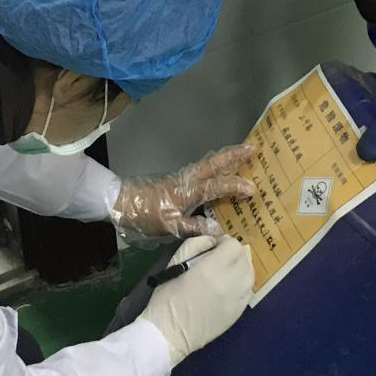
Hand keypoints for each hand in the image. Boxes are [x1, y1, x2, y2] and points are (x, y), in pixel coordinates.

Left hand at [110, 145, 254, 244]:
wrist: (122, 203)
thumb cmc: (147, 214)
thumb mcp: (170, 225)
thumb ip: (193, 226)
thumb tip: (218, 228)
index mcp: (189, 189)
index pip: (217, 186)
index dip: (235, 186)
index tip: (253, 189)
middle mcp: (189, 179)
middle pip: (215, 163)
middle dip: (234, 156)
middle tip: (253, 147)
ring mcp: (183, 178)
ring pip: (209, 164)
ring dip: (226, 158)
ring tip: (242, 154)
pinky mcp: (178, 181)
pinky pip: (202, 170)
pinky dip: (215, 166)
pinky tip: (219, 171)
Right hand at [140, 236, 254, 365]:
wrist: (168, 335)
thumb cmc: (166, 299)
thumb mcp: (174, 263)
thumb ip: (195, 245)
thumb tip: (213, 242)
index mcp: (210, 270)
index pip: (233, 246)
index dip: (225, 242)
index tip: (215, 247)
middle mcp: (228, 283)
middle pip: (245, 258)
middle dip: (234, 253)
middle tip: (221, 257)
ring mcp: (236, 300)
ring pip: (250, 275)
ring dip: (242, 267)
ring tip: (228, 270)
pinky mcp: (237, 314)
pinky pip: (248, 291)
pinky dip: (243, 283)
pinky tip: (231, 285)